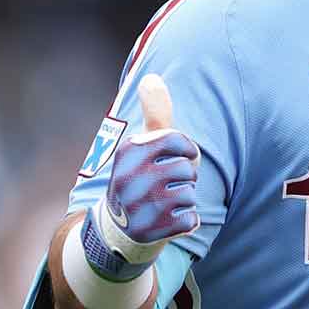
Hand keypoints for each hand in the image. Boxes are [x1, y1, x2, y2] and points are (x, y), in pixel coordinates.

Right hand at [83, 74, 200, 279]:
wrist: (117, 230)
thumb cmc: (140, 179)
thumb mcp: (143, 146)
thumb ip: (155, 113)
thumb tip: (151, 78)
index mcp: (130, 150)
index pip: (180, 141)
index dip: (186, 151)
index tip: (176, 158)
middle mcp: (131, 175)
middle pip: (188, 169)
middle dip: (183, 178)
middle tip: (163, 186)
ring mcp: (141, 204)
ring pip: (190, 194)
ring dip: (183, 200)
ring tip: (162, 203)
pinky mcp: (152, 230)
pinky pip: (190, 219)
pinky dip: (185, 222)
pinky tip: (166, 221)